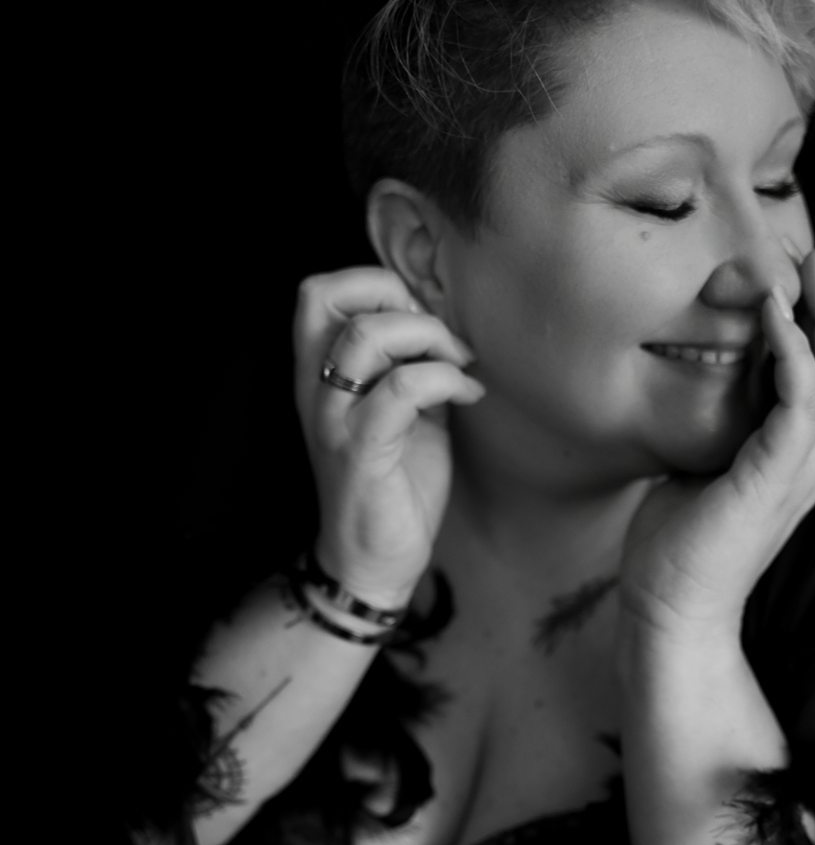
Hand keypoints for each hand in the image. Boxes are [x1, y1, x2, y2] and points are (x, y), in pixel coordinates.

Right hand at [294, 268, 484, 606]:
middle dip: (400, 301)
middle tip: (442, 340)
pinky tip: (469, 394)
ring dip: (428, 337)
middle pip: (330, 297)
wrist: (374, 560)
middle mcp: (314, 390)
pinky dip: (446, 379)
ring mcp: (334, 420)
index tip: (420, 318)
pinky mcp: (362, 452)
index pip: (317, 291)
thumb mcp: (404, 410)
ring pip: (366, 337)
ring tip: (459, 364)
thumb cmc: (394, 483)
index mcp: (318, 374)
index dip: (373, 284)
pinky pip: (402, 389)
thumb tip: (447, 326)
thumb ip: (411, 365)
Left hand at [619, 243, 814, 638]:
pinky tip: (775, 314)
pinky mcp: (776, 474)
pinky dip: (794, 350)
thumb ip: (713, 429)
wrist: (670, 610)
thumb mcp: (698, 467)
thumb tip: (695, 389)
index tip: (800, 274)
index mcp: (797, 457)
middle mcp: (812, 459)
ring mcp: (801, 467)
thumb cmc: (676, 547)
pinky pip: (802, 398)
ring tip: (806, 267)